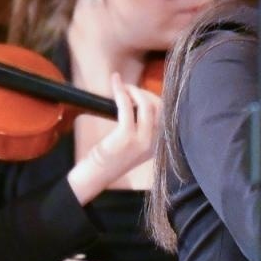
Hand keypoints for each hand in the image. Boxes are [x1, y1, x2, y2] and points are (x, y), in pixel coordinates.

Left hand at [68, 73, 160, 202]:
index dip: (154, 99)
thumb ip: (141, 129)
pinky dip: (121, 92)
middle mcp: (155, 143)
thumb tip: (137, 103)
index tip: (140, 93)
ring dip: (134, 90)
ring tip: (122, 86)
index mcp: (158, 145)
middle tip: (129, 89)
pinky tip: (116, 84)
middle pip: (159, 107)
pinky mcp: (127, 137)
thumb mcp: (133, 146)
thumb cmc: (109, 159)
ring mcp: (142, 141)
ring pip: (146, 105)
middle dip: (144, 93)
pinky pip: (127, 107)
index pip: (165, 115)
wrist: (95, 177)